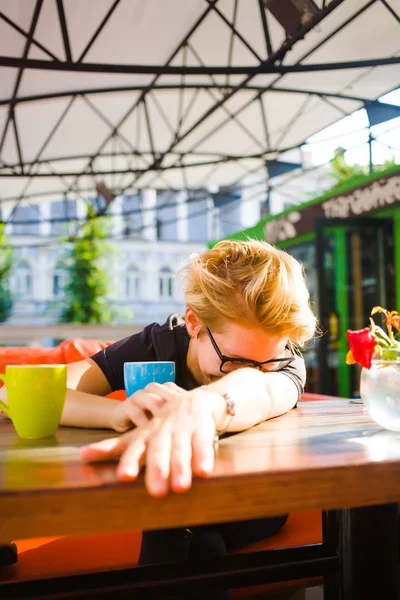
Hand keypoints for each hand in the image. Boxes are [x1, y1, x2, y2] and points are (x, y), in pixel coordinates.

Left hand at [80, 385, 216, 496]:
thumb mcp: (138, 434)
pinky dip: (203, 456)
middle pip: (159, 450)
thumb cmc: (162, 425)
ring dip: (181, 466)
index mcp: (145, 434)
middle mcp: (162, 430)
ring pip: (181, 448)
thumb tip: (81, 456)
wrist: (197, 400)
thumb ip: (112, 447)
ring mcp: (183, 428)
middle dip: (158, 468)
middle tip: (157, 492)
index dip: (130, 462)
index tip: (123, 477)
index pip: (135, 448)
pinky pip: (203, 442)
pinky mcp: (202, 428)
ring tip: (180, 487)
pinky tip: (203, 471)